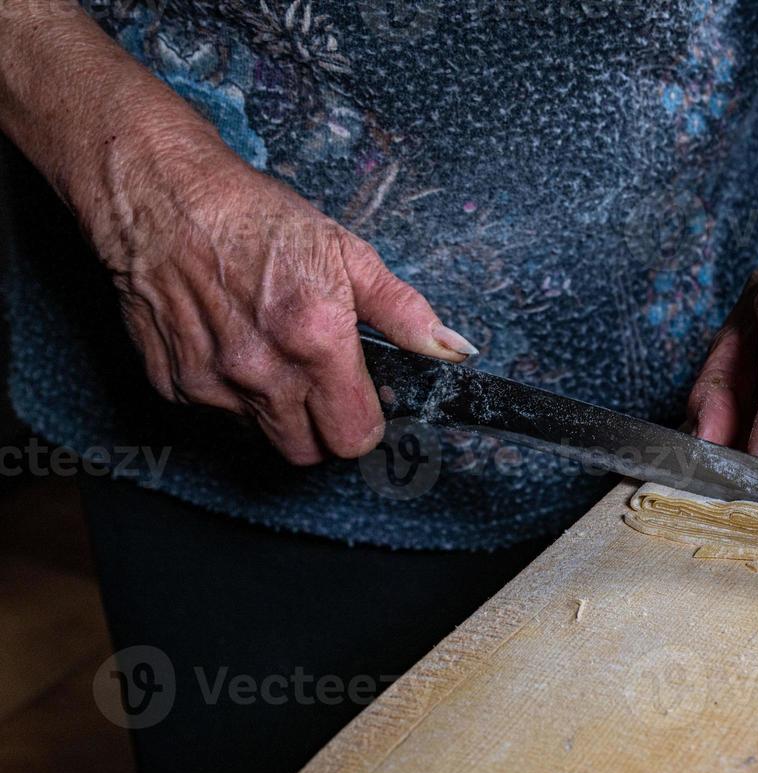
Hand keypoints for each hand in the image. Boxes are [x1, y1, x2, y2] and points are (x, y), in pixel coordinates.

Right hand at [93, 139, 476, 464]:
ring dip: (277, 411)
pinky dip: (230, 393)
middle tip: (320, 385)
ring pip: (263, 435)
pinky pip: (217, 414)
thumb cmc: (256, 220)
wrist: (163, 198)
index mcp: (317, 342)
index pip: (355, 437)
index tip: (361, 401)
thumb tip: (456, 351)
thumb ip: (404, 313)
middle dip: (322, 428)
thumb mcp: (347, 254)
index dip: (364, 423)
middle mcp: (264, 372)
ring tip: (273, 355)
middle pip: (309, 452)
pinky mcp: (174, 384)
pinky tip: (231, 344)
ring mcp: (214, 382)